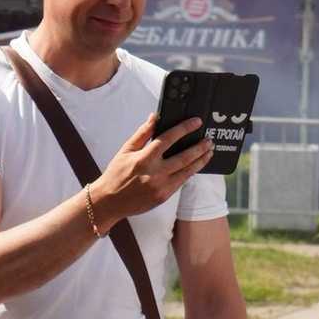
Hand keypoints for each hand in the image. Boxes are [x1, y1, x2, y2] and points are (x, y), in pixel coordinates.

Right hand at [89, 118, 213, 229]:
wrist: (109, 201)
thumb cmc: (116, 173)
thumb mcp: (126, 150)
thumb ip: (142, 133)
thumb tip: (154, 117)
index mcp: (144, 158)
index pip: (169, 139)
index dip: (184, 129)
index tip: (196, 122)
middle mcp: (154, 173)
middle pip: (184, 157)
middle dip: (199, 147)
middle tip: (209, 140)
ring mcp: (160, 187)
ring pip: (187, 172)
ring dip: (200, 161)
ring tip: (209, 152)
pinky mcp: (163, 197)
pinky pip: (181, 182)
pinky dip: (190, 173)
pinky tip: (195, 165)